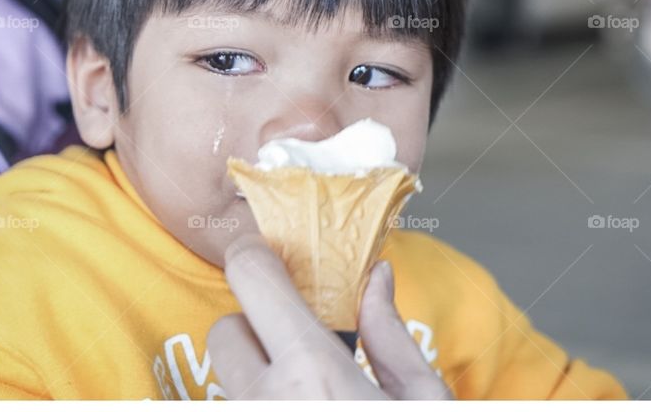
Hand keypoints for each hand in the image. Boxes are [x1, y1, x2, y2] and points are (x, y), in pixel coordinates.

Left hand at [207, 233, 452, 399]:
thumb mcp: (425, 400)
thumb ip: (391, 336)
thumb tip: (376, 277)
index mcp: (313, 374)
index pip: (250, 277)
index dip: (254, 255)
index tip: (269, 255)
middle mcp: (265, 403)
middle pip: (225, 331)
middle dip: (256, 330)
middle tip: (301, 347)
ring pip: (227, 379)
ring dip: (257, 374)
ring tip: (308, 392)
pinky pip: (237, 406)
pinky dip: (261, 401)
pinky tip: (304, 410)